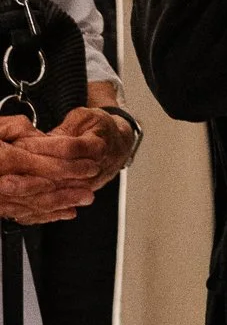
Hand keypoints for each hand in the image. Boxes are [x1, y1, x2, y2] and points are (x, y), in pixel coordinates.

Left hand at [0, 107, 125, 225]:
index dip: (43, 146)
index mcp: (97, 146)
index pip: (68, 148)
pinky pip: (57, 206)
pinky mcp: (79, 196)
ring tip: (8, 186)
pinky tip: (22, 204)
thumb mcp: (84, 118)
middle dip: (30, 174)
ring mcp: (87, 186)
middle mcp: (94, 169)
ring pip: (56, 194)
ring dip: (30, 192)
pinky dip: (38, 206)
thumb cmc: (99, 128)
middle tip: (8, 169)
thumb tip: (39, 139)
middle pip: (58, 176)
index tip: (21, 142)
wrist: (118, 144)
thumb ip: (63, 130)